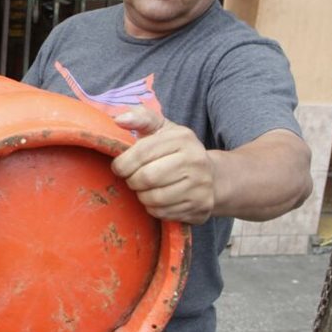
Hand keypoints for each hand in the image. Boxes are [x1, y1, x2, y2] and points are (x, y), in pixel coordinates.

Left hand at [110, 107, 214, 223]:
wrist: (212, 176)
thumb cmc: (177, 151)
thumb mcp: (163, 129)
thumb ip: (141, 119)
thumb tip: (119, 119)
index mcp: (183, 138)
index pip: (142, 152)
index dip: (123, 163)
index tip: (119, 167)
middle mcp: (195, 160)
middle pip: (147, 177)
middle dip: (132, 180)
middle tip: (133, 179)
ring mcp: (201, 185)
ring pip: (153, 198)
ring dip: (141, 196)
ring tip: (145, 188)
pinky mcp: (200, 206)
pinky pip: (162, 213)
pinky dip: (153, 208)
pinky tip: (157, 199)